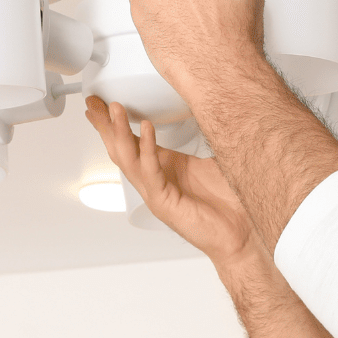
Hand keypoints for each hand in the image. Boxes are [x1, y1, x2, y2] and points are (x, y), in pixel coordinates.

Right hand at [85, 93, 255, 265]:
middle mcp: (155, 181)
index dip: (115, 125)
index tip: (102, 104)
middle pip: (121, 150)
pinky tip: (145, 128)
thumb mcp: (215, 160)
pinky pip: (151, 172)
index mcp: (163, 170)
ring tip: (115, 109)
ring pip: (129, 160)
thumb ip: (207, 137)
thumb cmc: (230, 204)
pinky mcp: (164, 203)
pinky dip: (147, 148)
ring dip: (119, 132)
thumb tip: (212, 112)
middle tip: (94, 102)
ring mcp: (156, 194)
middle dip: (106, 126)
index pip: (131, 143)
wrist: (242, 235)